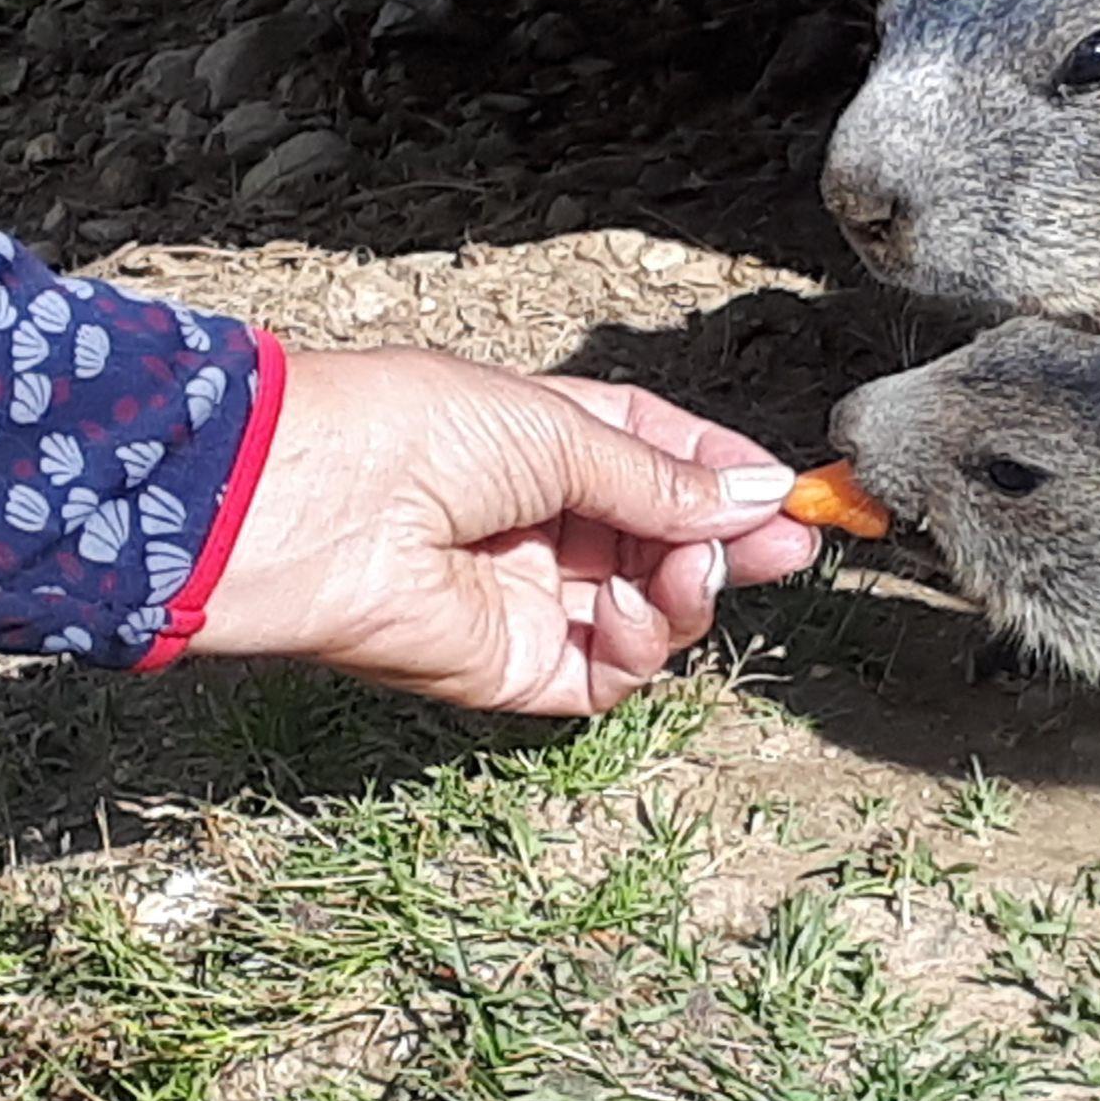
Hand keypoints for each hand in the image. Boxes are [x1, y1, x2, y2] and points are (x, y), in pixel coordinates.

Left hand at [192, 348, 819, 714]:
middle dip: (729, 542)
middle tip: (789, 546)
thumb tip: (758, 493)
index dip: (724, 475)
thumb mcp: (562, 430)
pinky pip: (611, 670)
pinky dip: (643, 643)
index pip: (660, 460)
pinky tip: (636, 606)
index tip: (787, 490)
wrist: (309, 505)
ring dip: (689, 591)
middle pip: (666, 543)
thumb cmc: (415, 430)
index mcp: (548, 445)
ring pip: (651, 612)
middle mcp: (545, 525)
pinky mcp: (516, 670)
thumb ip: (663, 477)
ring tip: (691, 569)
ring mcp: (532, 601)